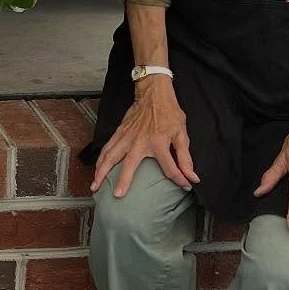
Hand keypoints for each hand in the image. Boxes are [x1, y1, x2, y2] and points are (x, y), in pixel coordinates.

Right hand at [90, 79, 197, 197]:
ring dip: (103, 171)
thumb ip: (185, 157)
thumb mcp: (182, 133)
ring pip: (111, 156)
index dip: (179, 179)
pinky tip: (97, 169)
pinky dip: (101, 159)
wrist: (153, 94)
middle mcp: (140, 142)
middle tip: (117, 195)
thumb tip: (192, 176)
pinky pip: (108, 147)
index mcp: (158, 143)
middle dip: (123, 181)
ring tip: (95, 186)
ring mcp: (127, 137)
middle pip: (129, 165)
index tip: (185, 187)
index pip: (170, 168)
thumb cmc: (169, 113)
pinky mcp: (120, 133)